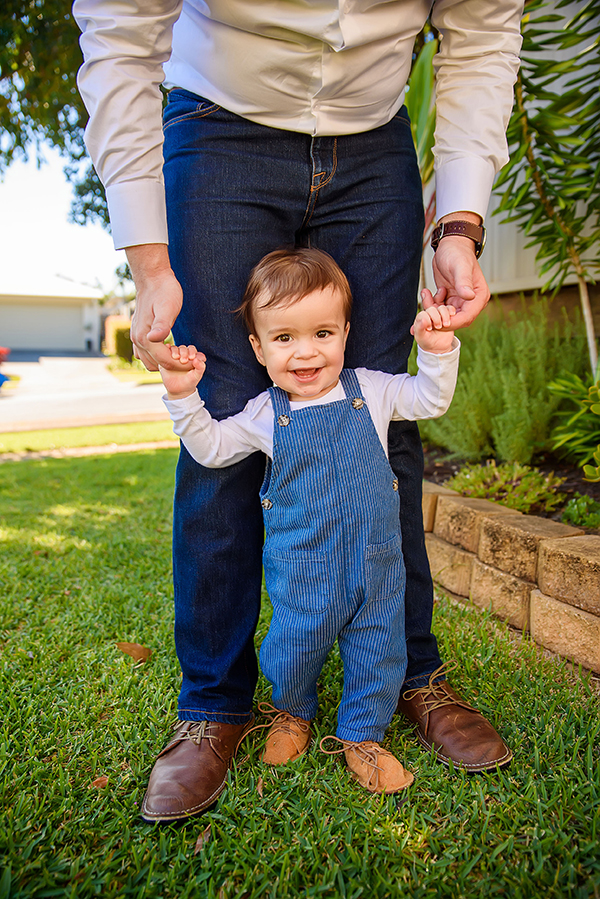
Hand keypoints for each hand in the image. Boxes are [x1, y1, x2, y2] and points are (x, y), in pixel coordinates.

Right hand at [126, 244, 183, 370]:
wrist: (153, 278)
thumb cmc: (164, 291)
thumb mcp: (167, 307)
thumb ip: (161, 325)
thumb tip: (154, 338)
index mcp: (144, 337)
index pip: (164, 361)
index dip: (182, 364)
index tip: (196, 361)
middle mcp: (137, 340)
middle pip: (157, 364)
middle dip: (174, 365)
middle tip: (191, 358)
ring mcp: (136, 338)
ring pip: (149, 362)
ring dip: (165, 362)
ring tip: (181, 353)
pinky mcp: (139, 334)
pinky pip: (145, 354)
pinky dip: (157, 357)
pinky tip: (170, 348)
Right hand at [159, 344, 206, 399]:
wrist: (178, 390)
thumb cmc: (190, 382)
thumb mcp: (197, 376)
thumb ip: (200, 367)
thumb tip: (197, 358)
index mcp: (192, 357)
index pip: (192, 349)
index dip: (192, 351)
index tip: (191, 358)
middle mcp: (183, 355)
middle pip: (183, 348)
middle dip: (183, 352)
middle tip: (183, 361)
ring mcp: (174, 357)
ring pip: (174, 348)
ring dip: (175, 351)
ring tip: (175, 357)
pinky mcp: (166, 359)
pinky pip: (165, 351)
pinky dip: (166, 348)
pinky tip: (167, 349)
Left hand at [411, 305, 455, 353]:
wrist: (438, 347)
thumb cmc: (427, 342)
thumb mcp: (421, 337)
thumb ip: (419, 328)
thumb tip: (422, 319)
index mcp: (420, 319)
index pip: (423, 314)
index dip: (427, 319)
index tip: (429, 328)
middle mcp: (429, 315)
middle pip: (432, 309)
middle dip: (436, 318)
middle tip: (438, 327)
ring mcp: (438, 314)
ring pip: (442, 308)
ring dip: (445, 315)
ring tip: (446, 325)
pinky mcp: (447, 315)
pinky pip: (450, 309)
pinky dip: (451, 311)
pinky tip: (451, 317)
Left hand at [426, 234, 490, 329]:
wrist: (450, 245)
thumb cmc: (457, 252)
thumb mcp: (459, 266)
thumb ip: (464, 282)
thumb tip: (469, 296)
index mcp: (479, 296)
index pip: (467, 317)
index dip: (452, 322)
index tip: (438, 321)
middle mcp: (472, 301)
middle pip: (457, 320)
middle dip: (440, 319)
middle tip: (427, 314)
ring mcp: (461, 301)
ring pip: (446, 316)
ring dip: (434, 312)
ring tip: (427, 297)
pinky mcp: (451, 299)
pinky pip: (440, 309)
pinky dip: (432, 306)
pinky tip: (427, 294)